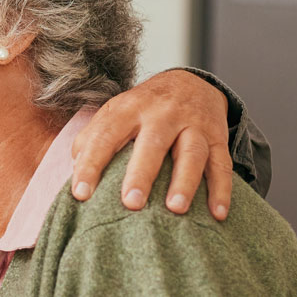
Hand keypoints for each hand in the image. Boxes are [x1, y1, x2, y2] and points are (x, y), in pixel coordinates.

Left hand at [71, 69, 235, 218]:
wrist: (190, 82)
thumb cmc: (143, 108)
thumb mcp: (115, 113)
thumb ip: (92, 138)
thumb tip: (75, 170)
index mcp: (130, 108)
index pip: (106, 136)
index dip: (91, 164)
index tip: (81, 194)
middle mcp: (162, 114)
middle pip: (153, 143)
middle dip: (142, 173)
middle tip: (131, 203)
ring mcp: (193, 125)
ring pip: (191, 152)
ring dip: (185, 181)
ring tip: (176, 209)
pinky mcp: (217, 137)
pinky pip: (221, 164)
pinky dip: (221, 190)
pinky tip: (217, 213)